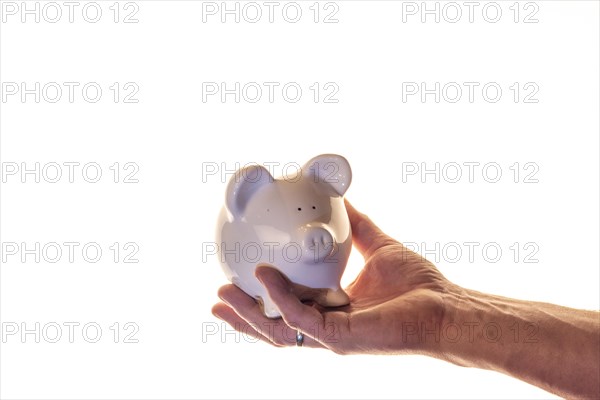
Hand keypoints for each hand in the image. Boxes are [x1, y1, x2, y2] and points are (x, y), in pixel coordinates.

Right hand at [212, 199, 458, 353]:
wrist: (444, 305)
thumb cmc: (416, 285)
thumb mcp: (375, 246)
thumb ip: (355, 225)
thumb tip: (341, 199)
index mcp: (331, 309)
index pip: (286, 309)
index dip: (260, 301)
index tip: (238, 283)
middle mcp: (326, 326)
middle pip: (273, 325)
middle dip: (243, 315)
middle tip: (218, 297)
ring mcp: (330, 336)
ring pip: (277, 331)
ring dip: (248, 314)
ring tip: (223, 296)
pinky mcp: (339, 338)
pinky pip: (299, 318)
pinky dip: (278, 297)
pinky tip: (263, 277)